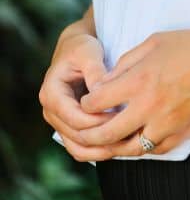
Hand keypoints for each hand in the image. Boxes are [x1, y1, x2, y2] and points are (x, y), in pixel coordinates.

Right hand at [38, 32, 121, 161]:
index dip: (97, 121)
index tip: (122, 116)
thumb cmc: (82, 48)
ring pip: (77, 148)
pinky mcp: (70, 127)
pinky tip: (120, 147)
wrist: (77, 50)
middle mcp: (51, 112)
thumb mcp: (88, 53)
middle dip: (102, 139)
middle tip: (129, 135)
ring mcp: (59, 122)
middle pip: (75, 136)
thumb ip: (94, 71)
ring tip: (126, 145)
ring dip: (100, 151)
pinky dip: (98, 151)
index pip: (74, 117)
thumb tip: (101, 92)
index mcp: (51, 93)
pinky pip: (82, 147)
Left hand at [75, 27, 189, 158]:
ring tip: (106, 143)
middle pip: (107, 133)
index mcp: (140, 79)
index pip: (97, 102)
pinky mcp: (182, 134)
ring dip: (113, 148)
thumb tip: (106, 80)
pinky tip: (135, 141)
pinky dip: (141, 149)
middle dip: (89, 134)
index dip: (86, 103)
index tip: (87, 101)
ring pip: (129, 149)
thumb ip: (127, 61)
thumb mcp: (156, 41)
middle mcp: (150, 106)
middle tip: (84, 132)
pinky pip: (154, 151)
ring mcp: (166, 124)